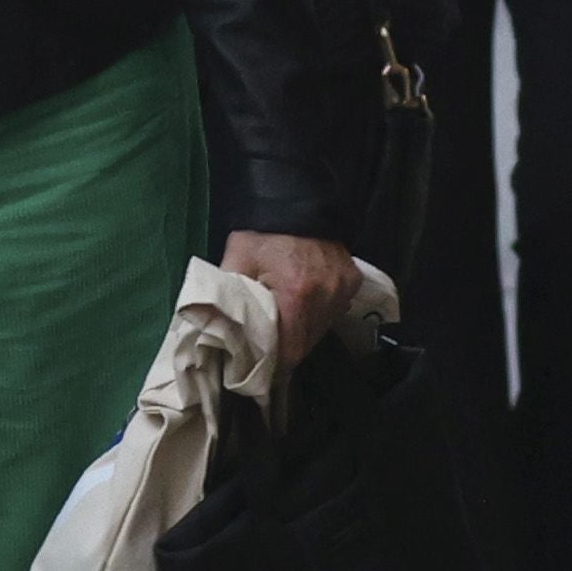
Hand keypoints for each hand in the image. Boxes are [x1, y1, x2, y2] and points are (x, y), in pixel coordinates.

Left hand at [221, 230, 363, 370]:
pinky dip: (318, 313)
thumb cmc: (261, 231)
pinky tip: (302, 303)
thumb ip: (229, 299)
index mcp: (297, 296)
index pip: (291, 352)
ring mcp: (343, 289)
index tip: (261, 373)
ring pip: (322, 329)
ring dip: (302, 332)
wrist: (294, 197)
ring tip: (283, 324)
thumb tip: (219, 334)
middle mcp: (327, 297)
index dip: (275, 366)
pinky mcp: (353, 281)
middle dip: (286, 350)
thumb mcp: (237, 260)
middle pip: (307, 344)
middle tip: (267, 349)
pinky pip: (334, 311)